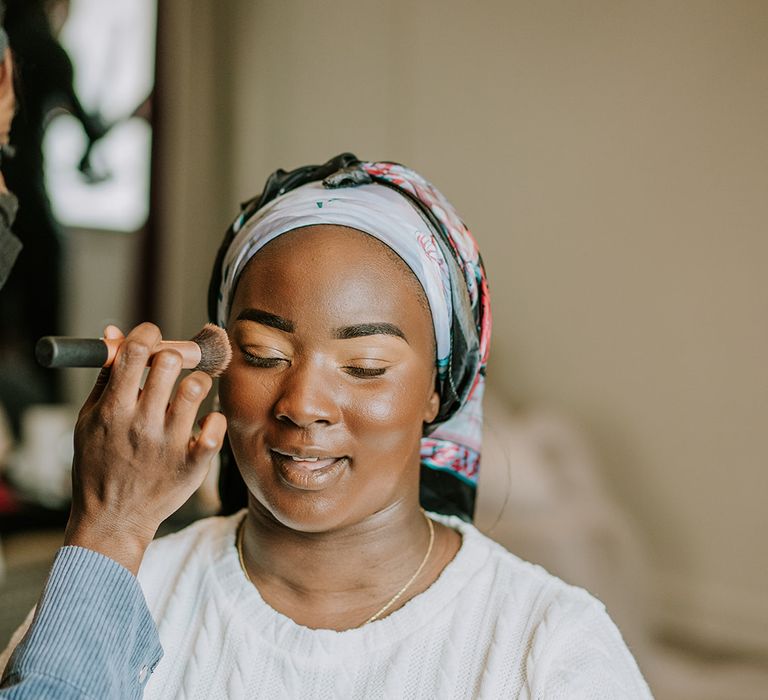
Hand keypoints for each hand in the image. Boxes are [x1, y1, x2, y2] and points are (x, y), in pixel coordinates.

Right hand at [64, 323, 226, 573]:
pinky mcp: (193, 464)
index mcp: (112, 410)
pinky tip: (203, 423)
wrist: (112, 520)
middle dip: (175, 353)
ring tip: (189, 392)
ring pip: (197, 387)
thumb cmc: (99, 465)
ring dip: (196, 381)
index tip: (152, 338)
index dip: (148, 334)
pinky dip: (214, 419)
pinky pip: (216, 425)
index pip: (136, 351)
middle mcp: (142, 423)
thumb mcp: (88, 420)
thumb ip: (106, 376)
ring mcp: (170, 444)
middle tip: (177, 361)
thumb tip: (114, 333)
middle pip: (170, 362)